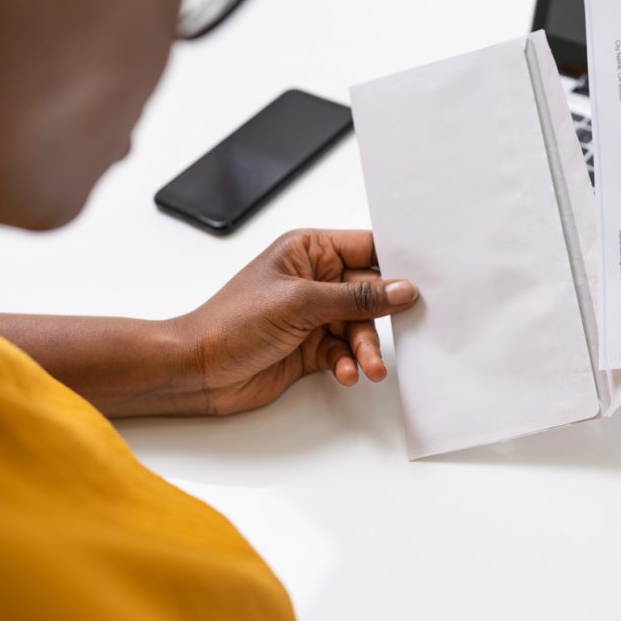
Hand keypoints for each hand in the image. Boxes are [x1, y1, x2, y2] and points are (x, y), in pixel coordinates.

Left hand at [167, 230, 418, 415]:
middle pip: (370, 292)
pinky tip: (343, 372)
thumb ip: (356, 297)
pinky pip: (344, 351)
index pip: (366, 248)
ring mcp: (312, 314)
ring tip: (368, 367)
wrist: (196, 370)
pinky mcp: (311, 346)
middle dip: (381, 317)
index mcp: (309, 250)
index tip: (424, 279)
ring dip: (365, 348)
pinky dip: (347, 363)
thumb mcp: (300, 303)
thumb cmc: (231, 323)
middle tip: (399, 333)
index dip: (396, 263)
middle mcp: (314, 279)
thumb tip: (402, 289)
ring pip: (359, 327)